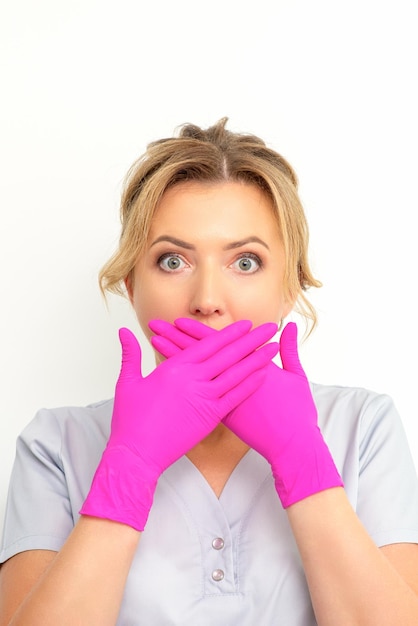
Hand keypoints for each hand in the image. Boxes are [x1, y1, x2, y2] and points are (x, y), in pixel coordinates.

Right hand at [80, 320, 278, 529]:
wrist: (136, 454)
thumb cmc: (130, 420)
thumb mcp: (128, 382)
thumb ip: (130, 354)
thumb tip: (123, 332)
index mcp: (174, 368)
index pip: (207, 344)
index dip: (229, 333)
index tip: (244, 325)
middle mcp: (192, 379)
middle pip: (228, 354)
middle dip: (251, 339)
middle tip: (268, 328)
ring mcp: (204, 398)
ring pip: (236, 373)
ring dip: (257, 359)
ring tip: (274, 347)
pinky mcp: (210, 417)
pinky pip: (235, 397)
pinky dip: (250, 384)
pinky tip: (264, 375)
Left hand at [150, 318, 342, 507]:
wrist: (293, 445)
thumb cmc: (297, 412)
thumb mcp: (296, 377)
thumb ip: (290, 351)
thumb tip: (288, 329)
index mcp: (247, 366)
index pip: (216, 344)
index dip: (196, 331)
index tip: (178, 320)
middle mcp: (230, 381)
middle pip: (196, 355)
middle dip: (175, 338)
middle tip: (155, 325)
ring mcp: (223, 400)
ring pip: (191, 375)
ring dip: (172, 358)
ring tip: (154, 345)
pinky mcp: (220, 417)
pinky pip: (194, 397)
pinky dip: (180, 387)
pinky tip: (167, 378)